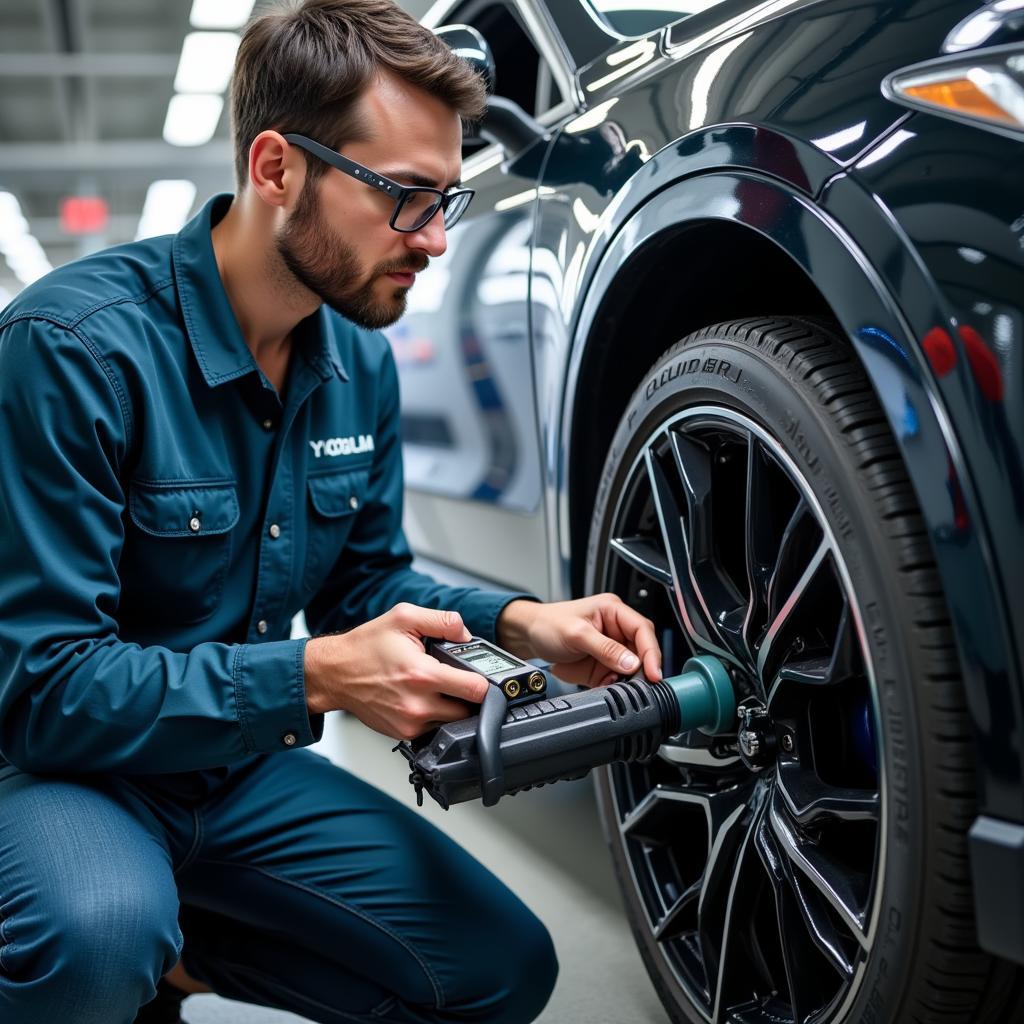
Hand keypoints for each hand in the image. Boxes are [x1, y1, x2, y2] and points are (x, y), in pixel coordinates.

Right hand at [304, 603, 489, 740]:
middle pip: (469, 710)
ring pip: (452, 722)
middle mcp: (418, 704)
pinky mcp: (402, 733)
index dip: (485, 682)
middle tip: (457, 679)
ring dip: (451, 707)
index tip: (482, 676)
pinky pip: (433, 729)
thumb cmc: (365, 647)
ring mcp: (410, 723)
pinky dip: (434, 716)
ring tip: (436, 687)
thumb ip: (442, 621)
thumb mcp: (404, 617)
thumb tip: (466, 634)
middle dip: (468, 695)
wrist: (334, 673)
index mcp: (423, 675)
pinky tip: (422, 698)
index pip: (476, 689)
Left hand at [497, 594, 661, 686]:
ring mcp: (610, 648)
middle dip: (642, 668)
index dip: (651, 652)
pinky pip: (617, 678)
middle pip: (642, 650)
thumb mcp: (576, 634)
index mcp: (613, 611)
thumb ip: (605, 648)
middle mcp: (615, 629)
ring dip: (629, 680)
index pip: (643, 630)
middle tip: (641, 684)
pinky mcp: (602, 665)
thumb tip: (631, 663)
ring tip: (619, 685)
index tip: (653, 672)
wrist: (528, 636)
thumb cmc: (548, 623)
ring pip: (632, 668)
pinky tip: (607, 687)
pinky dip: (615, 685)